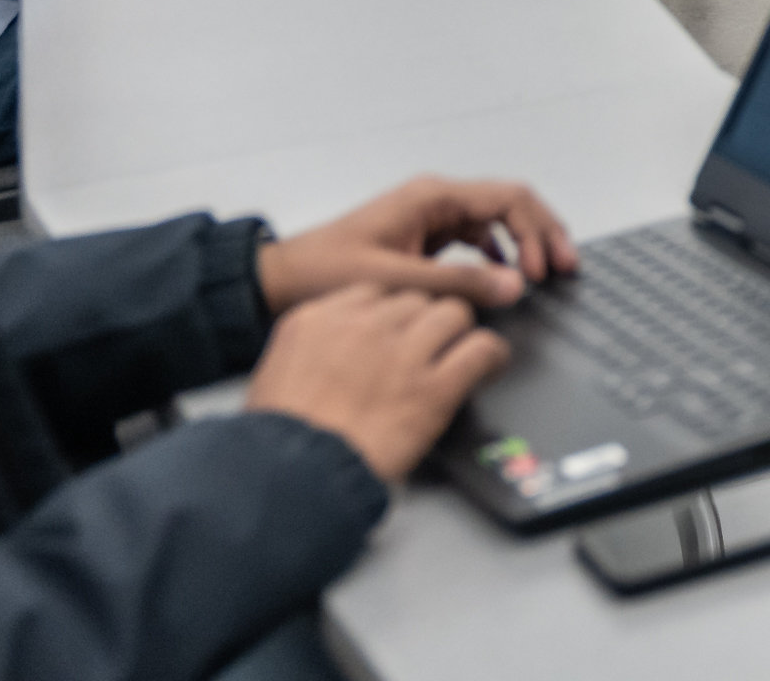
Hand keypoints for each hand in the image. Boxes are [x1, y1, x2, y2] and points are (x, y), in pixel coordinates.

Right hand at [244, 286, 508, 482]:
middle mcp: (363, 326)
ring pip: (453, 313)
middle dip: (425, 321)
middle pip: (416, 298)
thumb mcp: (277, 376)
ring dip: (459, 333)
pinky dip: (492, 355)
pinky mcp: (434, 386)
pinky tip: (491, 366)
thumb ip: (314, 349)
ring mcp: (401, 352)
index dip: (392, 313)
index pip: (374, 292)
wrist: (292, 478)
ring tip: (462, 352)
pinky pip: (480, 349)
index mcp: (317, 320)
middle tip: (431, 346)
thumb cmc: (280, 441)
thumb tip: (338, 350)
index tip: (399, 328)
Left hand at [255, 174, 577, 314]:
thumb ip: (456, 283)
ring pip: (495, 221)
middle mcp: (435, 200)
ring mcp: (429, 217)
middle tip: (566, 267)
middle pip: (509, 204)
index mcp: (431, 198)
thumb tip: (513, 284)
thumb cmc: (323, 272)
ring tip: (544, 272)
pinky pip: (474, 238)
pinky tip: (503, 275)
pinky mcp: (422, 238)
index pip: (507, 200)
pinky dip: (497, 253)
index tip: (545, 270)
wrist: (278, 280)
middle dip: (541, 233)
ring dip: (523, 243)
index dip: (536, 232)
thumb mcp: (394, 280)